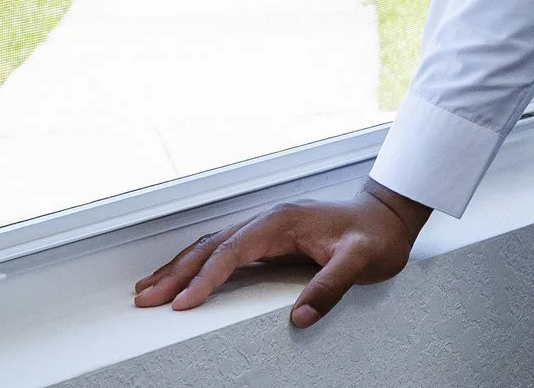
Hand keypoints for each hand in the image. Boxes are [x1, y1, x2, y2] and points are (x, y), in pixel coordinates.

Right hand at [133, 180, 430, 328]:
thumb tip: (299, 318)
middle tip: (145, 298)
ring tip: (149, 289)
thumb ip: (331, 287)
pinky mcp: (270, 236)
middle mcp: (269, 220)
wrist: (388, 215)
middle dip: (176, 272)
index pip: (232, 252)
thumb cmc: (376, 236)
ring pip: (213, 245)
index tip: (182, 303)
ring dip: (180, 266)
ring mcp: (267, 226)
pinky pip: (225, 249)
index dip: (205, 278)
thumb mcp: (361, 261)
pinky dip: (199, 263)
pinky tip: (186, 276)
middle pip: (212, 246)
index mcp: (282, 222)